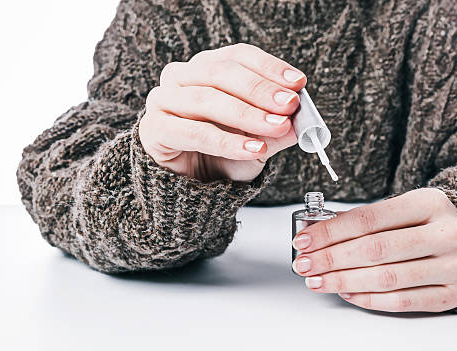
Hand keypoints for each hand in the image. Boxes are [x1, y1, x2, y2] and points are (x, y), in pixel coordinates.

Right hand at [139, 43, 305, 181]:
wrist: (190, 188)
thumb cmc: (221, 155)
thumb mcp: (257, 140)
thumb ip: (276, 127)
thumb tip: (302, 120)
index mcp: (205, 68)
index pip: (237, 55)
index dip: (269, 67)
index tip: (298, 83)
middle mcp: (181, 77)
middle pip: (221, 73)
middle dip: (260, 90)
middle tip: (290, 105)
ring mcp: (163, 100)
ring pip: (207, 99)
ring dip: (247, 114)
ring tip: (277, 127)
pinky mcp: (154, 129)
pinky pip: (194, 132)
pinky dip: (227, 142)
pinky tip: (253, 150)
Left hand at [292, 188, 456, 312]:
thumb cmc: (430, 222)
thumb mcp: (405, 208)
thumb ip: (366, 220)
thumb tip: (317, 234)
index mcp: (431, 203)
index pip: (369, 218)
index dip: (331, 232)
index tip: (304, 240)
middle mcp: (446, 234)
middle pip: (375, 249)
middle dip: (331, 259)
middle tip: (304, 264)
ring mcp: (454, 267)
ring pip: (387, 278)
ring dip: (344, 281)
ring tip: (318, 280)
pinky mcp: (452, 294)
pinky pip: (402, 301)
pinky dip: (369, 299)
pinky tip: (346, 292)